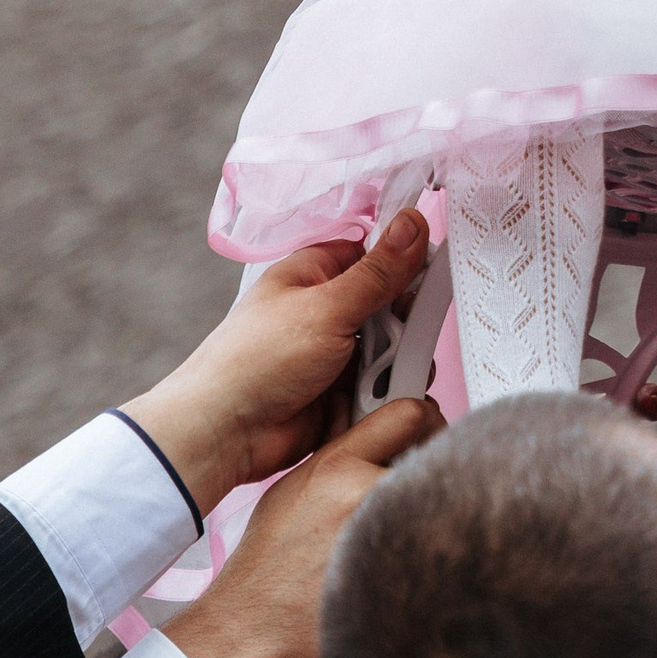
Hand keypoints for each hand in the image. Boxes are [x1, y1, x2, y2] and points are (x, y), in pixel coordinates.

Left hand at [122, 208, 430, 510]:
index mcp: (312, 275)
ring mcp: (332, 353)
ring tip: (382, 376)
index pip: (372, 253)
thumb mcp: (327, 308)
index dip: (403, 260)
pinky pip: (379, 385)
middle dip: (401, 323)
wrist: (224, 435)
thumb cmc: (256, 361)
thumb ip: (378, 272)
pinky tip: (381, 400)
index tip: (432, 271)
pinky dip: (384, 393)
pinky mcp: (338, 392)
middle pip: (387, 304)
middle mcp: (324, 311)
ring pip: (389, 348)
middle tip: (402, 335)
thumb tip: (412, 222)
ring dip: (393, 363)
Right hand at [161, 397, 442, 657]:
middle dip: (434, 462)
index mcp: (336, 470)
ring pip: (441, 499)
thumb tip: (375, 420)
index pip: (409, 414)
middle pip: (436, 456)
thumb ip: (341, 449)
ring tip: (408, 523)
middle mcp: (365, 498)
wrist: (254, 631)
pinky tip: (409, 555)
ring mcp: (387, 539)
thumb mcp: (295, 487)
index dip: (425, 417)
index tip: (427, 426)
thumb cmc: (270, 565)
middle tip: (422, 478)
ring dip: (434, 505)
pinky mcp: (407, 577)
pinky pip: (441, 542)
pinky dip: (435, 542)